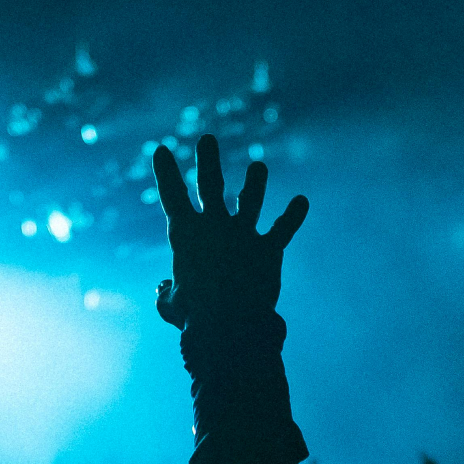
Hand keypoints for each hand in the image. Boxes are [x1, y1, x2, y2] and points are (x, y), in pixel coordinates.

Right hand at [152, 134, 309, 328]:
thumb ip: (167, 294)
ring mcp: (242, 234)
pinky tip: (302, 201)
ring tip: (259, 167)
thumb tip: (164, 290)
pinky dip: (293, 215)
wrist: (231, 324)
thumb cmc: (195, 318)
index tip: (161, 150)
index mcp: (185, 235)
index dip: (166, 172)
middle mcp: (214, 226)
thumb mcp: (171, 306)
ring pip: (250, 200)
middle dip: (208, 160)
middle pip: (210, 184)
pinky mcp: (268, 248)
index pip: (171, 196)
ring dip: (255, 182)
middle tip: (208, 139)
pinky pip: (283, 228)